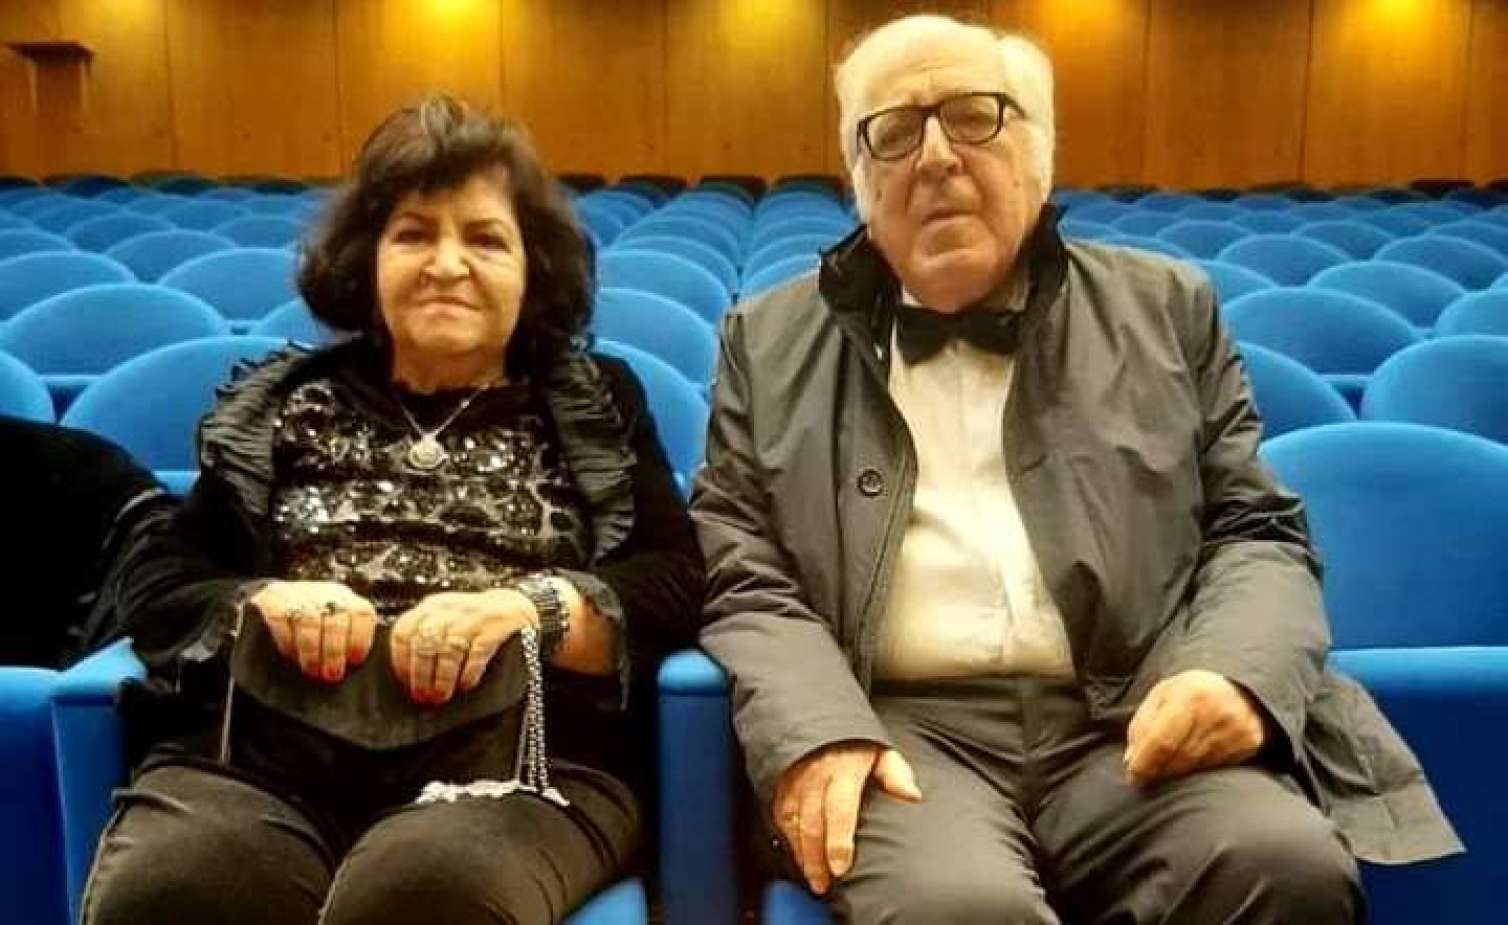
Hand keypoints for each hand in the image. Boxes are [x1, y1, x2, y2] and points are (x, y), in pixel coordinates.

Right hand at [248, 580, 377, 682]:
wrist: (271, 602)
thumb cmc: (312, 627)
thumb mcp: (334, 630)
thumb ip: (346, 645)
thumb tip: (352, 667)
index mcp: (347, 600)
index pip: (362, 612)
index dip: (360, 639)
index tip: (354, 660)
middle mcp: (325, 594)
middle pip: (336, 619)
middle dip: (334, 651)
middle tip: (332, 673)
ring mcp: (299, 594)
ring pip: (310, 619)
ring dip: (312, 650)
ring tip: (312, 670)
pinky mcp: (273, 599)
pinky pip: (282, 620)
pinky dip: (288, 642)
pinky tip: (291, 656)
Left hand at [389, 590, 533, 704]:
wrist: (514, 606)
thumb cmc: (474, 622)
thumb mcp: (446, 621)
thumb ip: (426, 640)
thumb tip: (408, 678)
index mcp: (431, 608)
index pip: (404, 631)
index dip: (401, 660)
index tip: (405, 682)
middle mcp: (449, 609)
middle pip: (424, 642)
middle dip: (421, 674)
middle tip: (423, 696)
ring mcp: (473, 616)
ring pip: (449, 649)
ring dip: (443, 677)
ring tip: (443, 696)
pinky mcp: (495, 626)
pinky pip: (477, 652)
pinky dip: (469, 672)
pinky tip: (466, 684)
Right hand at [772, 742, 921, 894]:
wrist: (818, 715)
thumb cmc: (854, 741)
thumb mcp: (881, 750)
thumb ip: (895, 773)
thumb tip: (913, 795)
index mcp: (843, 770)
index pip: (840, 811)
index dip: (838, 842)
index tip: (840, 867)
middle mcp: (816, 776)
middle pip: (813, 824)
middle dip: (816, 858)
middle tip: (823, 885)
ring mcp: (796, 780)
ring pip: (794, 823)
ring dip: (801, 854)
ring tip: (812, 878)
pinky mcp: (781, 783)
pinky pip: (780, 815)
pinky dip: (787, 838)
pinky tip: (796, 854)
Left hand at [1124, 669, 1265, 785]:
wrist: (1237, 686)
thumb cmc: (1190, 692)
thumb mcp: (1161, 696)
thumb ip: (1142, 726)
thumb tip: (1132, 761)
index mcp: (1189, 695)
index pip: (1162, 741)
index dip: (1145, 764)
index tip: (1133, 776)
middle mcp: (1216, 712)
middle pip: (1179, 759)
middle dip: (1159, 770)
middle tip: (1149, 772)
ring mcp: (1236, 729)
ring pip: (1197, 768)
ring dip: (1178, 771)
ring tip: (1172, 761)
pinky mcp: (1250, 743)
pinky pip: (1216, 769)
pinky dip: (1200, 768)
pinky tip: (1196, 757)